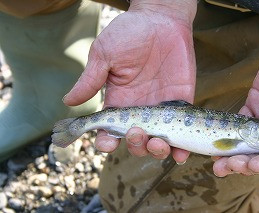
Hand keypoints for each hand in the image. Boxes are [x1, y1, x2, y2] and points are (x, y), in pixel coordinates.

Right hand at [63, 0, 196, 162]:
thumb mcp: (105, 54)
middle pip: (134, 141)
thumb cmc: (130, 32)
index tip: (107, 142)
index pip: (109, 130)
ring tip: (158, 143)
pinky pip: (181, 132)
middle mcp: (139, 110)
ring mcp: (160, 109)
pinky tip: (180, 154)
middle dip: (134, 145)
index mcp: (118, 101)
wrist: (162, 19)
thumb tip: (68, 101)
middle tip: (137, 132)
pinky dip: (181, 149)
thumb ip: (91, 79)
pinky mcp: (180, 105)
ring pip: (156, 142)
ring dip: (156, 151)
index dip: (106, 141)